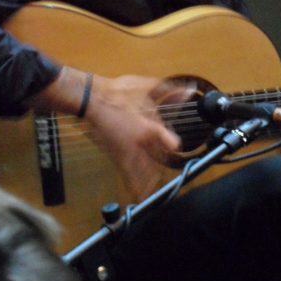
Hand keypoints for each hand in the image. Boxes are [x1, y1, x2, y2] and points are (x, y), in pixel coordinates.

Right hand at [29, 67, 186, 199]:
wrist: (91, 99)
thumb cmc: (118, 91)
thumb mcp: (146, 86)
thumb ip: (170, 90)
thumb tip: (189, 90)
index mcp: (149, 127)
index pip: (170, 142)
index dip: (173, 145)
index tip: (174, 147)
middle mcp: (141, 143)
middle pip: (158, 160)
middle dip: (163, 165)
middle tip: (167, 173)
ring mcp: (127, 151)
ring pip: (144, 172)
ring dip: (150, 181)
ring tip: (154, 190)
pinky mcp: (115, 154)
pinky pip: (127, 174)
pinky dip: (134, 185)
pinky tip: (138, 194)